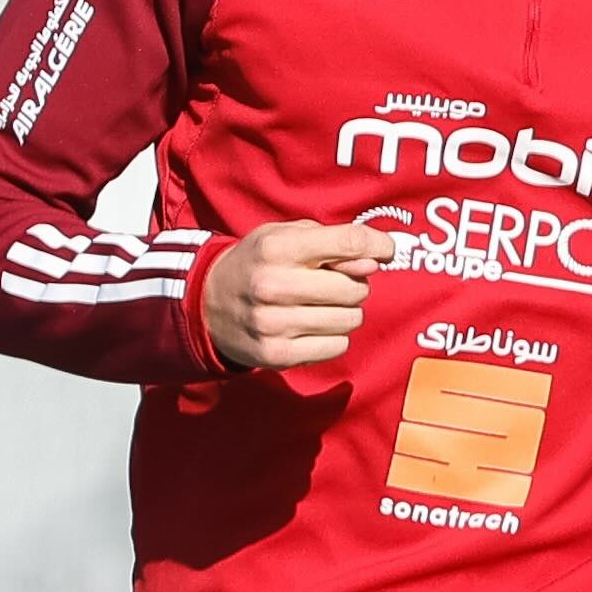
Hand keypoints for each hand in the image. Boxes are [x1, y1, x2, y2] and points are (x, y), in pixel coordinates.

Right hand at [199, 220, 396, 373]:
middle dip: (354, 284)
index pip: (349, 242)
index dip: (379, 246)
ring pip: (351, 319)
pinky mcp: (276, 354)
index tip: (385, 251)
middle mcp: (272, 284)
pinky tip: (311, 327)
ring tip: (320, 305)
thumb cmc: (258, 264)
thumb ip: (332, 240)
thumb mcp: (284, 237)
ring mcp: (272, 323)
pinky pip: (338, 346)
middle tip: (334, 284)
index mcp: (276, 248)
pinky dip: (333, 337)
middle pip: (354, 287)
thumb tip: (375, 260)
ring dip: (345, 312)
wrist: (206, 303)